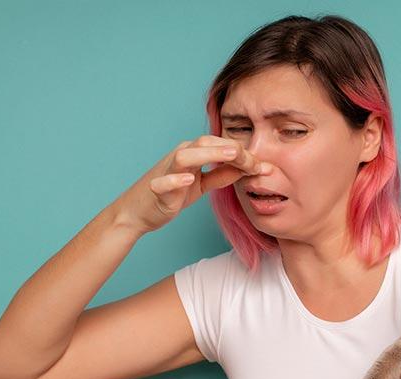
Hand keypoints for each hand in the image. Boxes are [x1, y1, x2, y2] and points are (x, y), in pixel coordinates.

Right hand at [111, 135, 271, 234]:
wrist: (137, 213)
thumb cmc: (170, 195)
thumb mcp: (200, 184)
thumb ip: (221, 175)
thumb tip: (245, 169)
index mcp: (191, 154)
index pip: (219, 145)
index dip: (242, 152)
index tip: (262, 164)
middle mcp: (179, 158)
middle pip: (204, 143)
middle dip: (230, 149)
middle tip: (254, 159)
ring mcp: (166, 172)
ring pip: (184, 156)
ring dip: (208, 154)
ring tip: (231, 157)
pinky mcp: (155, 189)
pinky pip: (163, 182)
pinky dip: (175, 180)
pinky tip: (189, 180)